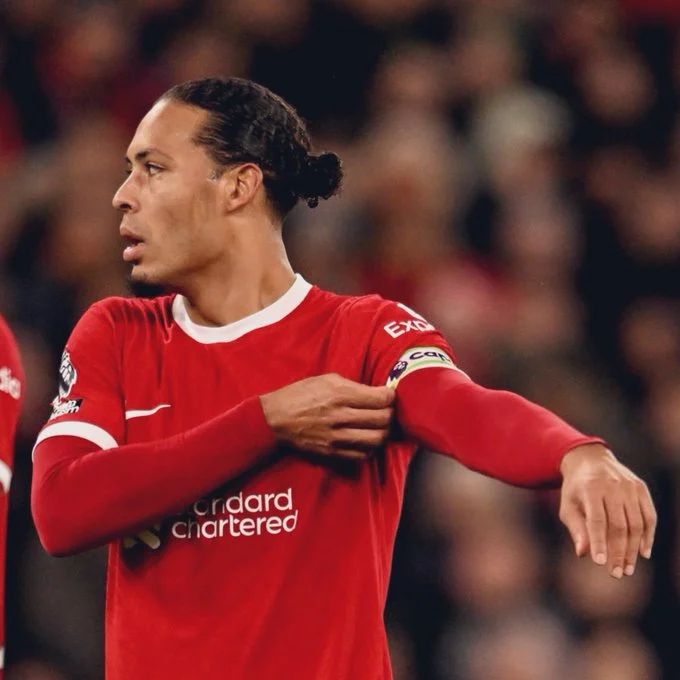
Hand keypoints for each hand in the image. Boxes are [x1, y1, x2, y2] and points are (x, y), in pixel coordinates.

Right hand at [260, 373, 394, 459]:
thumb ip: (353, 386)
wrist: (276, 419)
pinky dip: (370, 447)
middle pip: (383, 420)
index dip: (390, 396)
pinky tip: (366, 438)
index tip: (389, 395)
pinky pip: (362, 454)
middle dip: (390, 413)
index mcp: (340, 394)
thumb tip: (376, 393)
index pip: (381, 399)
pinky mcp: (333, 452)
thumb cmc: (300, 394)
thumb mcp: (326, 379)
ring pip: (376, 439)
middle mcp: (341, 417)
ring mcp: (337, 437)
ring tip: (379, 425)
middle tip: (387, 410)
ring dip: (383, 432)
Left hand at [559, 443, 656, 577]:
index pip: (597, 520)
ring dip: (633, 549)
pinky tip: (643, 553)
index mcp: (591, 488)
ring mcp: (629, 486)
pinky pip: (649, 516)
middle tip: (616, 573)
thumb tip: (583, 553)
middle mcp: (612, 486)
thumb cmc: (576, 489)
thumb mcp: (568, 505)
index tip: (600, 563)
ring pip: (636, 524)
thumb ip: (576, 528)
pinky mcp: (641, 488)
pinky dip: (648, 536)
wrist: (590, 459)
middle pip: (619, 526)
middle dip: (618, 552)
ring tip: (627, 569)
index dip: (599, 542)